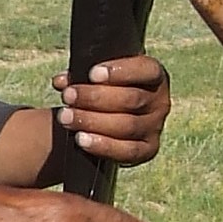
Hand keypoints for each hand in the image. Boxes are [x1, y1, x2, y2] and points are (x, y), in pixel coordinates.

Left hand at [54, 54, 170, 166]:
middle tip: (68, 96)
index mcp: (154, 75)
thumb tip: (62, 82)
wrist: (113, 121)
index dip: (119, 71)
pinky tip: (81, 139)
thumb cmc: (107, 90)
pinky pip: (127, 151)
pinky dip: (103, 146)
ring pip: (127, 125)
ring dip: (92, 121)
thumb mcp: (100, 77)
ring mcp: (156, 128)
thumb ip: (83, 76)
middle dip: (95, 97)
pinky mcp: (148, 150)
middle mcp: (160, 102)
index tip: (92, 74)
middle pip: (131, 99)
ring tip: (66, 117)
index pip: (144, 70)